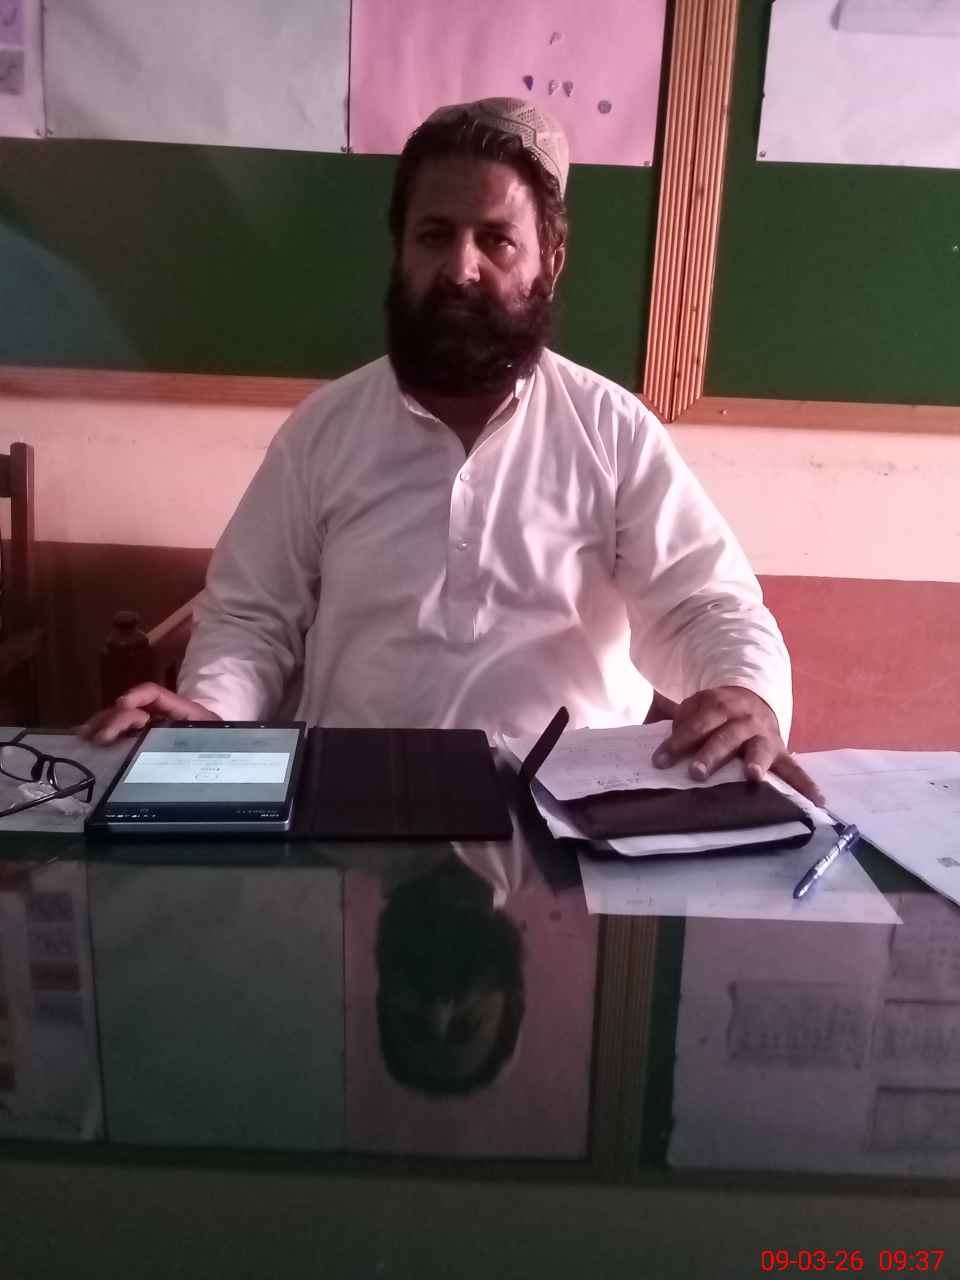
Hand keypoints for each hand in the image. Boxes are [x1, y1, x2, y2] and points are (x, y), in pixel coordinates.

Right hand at [76, 683, 220, 743]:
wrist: (226, 762)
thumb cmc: (220, 748)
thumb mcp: (212, 742)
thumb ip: (196, 742)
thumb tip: (188, 745)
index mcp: (181, 710)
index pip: (155, 693)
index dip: (138, 695)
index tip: (123, 704)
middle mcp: (161, 714)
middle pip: (132, 708)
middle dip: (114, 718)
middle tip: (100, 736)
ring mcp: (150, 727)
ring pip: (121, 719)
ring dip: (102, 724)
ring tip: (84, 736)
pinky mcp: (142, 740)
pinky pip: (120, 732)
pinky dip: (102, 733)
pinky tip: (84, 738)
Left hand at [651, 685, 824, 805]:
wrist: (752, 698)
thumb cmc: (715, 713)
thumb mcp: (695, 708)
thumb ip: (679, 723)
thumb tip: (661, 752)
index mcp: (719, 705)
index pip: (696, 724)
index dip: (678, 742)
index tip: (660, 762)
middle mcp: (744, 719)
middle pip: (726, 736)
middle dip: (712, 754)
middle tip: (697, 773)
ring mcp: (764, 735)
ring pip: (759, 748)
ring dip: (756, 762)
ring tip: (753, 776)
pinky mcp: (781, 751)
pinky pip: (795, 768)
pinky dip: (806, 784)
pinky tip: (816, 800)